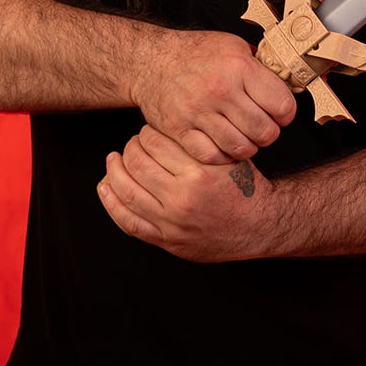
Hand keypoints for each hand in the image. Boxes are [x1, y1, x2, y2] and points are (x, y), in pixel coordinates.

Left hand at [98, 125, 282, 261]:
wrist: (260, 226)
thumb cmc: (247, 188)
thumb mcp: (230, 158)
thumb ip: (199, 143)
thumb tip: (164, 125)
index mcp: (200, 175)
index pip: (156, 144)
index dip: (147, 133)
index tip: (148, 131)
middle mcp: (182, 200)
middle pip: (137, 165)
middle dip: (130, 148)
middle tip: (133, 143)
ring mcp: (171, 224)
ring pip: (127, 192)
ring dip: (115, 171)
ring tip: (114, 160)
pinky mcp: (166, 240)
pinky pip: (128, 222)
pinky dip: (111, 203)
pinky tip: (105, 187)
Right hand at [131, 28, 296, 163]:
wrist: (150, 60)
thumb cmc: (194, 53)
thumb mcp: (233, 46)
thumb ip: (260, 67)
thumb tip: (287, 85)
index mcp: (239, 68)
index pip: (282, 105)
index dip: (286, 113)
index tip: (280, 113)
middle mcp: (220, 91)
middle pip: (265, 132)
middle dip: (269, 133)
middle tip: (262, 128)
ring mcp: (198, 112)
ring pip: (241, 148)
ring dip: (248, 147)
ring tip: (243, 137)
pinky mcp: (180, 129)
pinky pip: (212, 156)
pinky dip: (222, 156)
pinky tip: (223, 144)